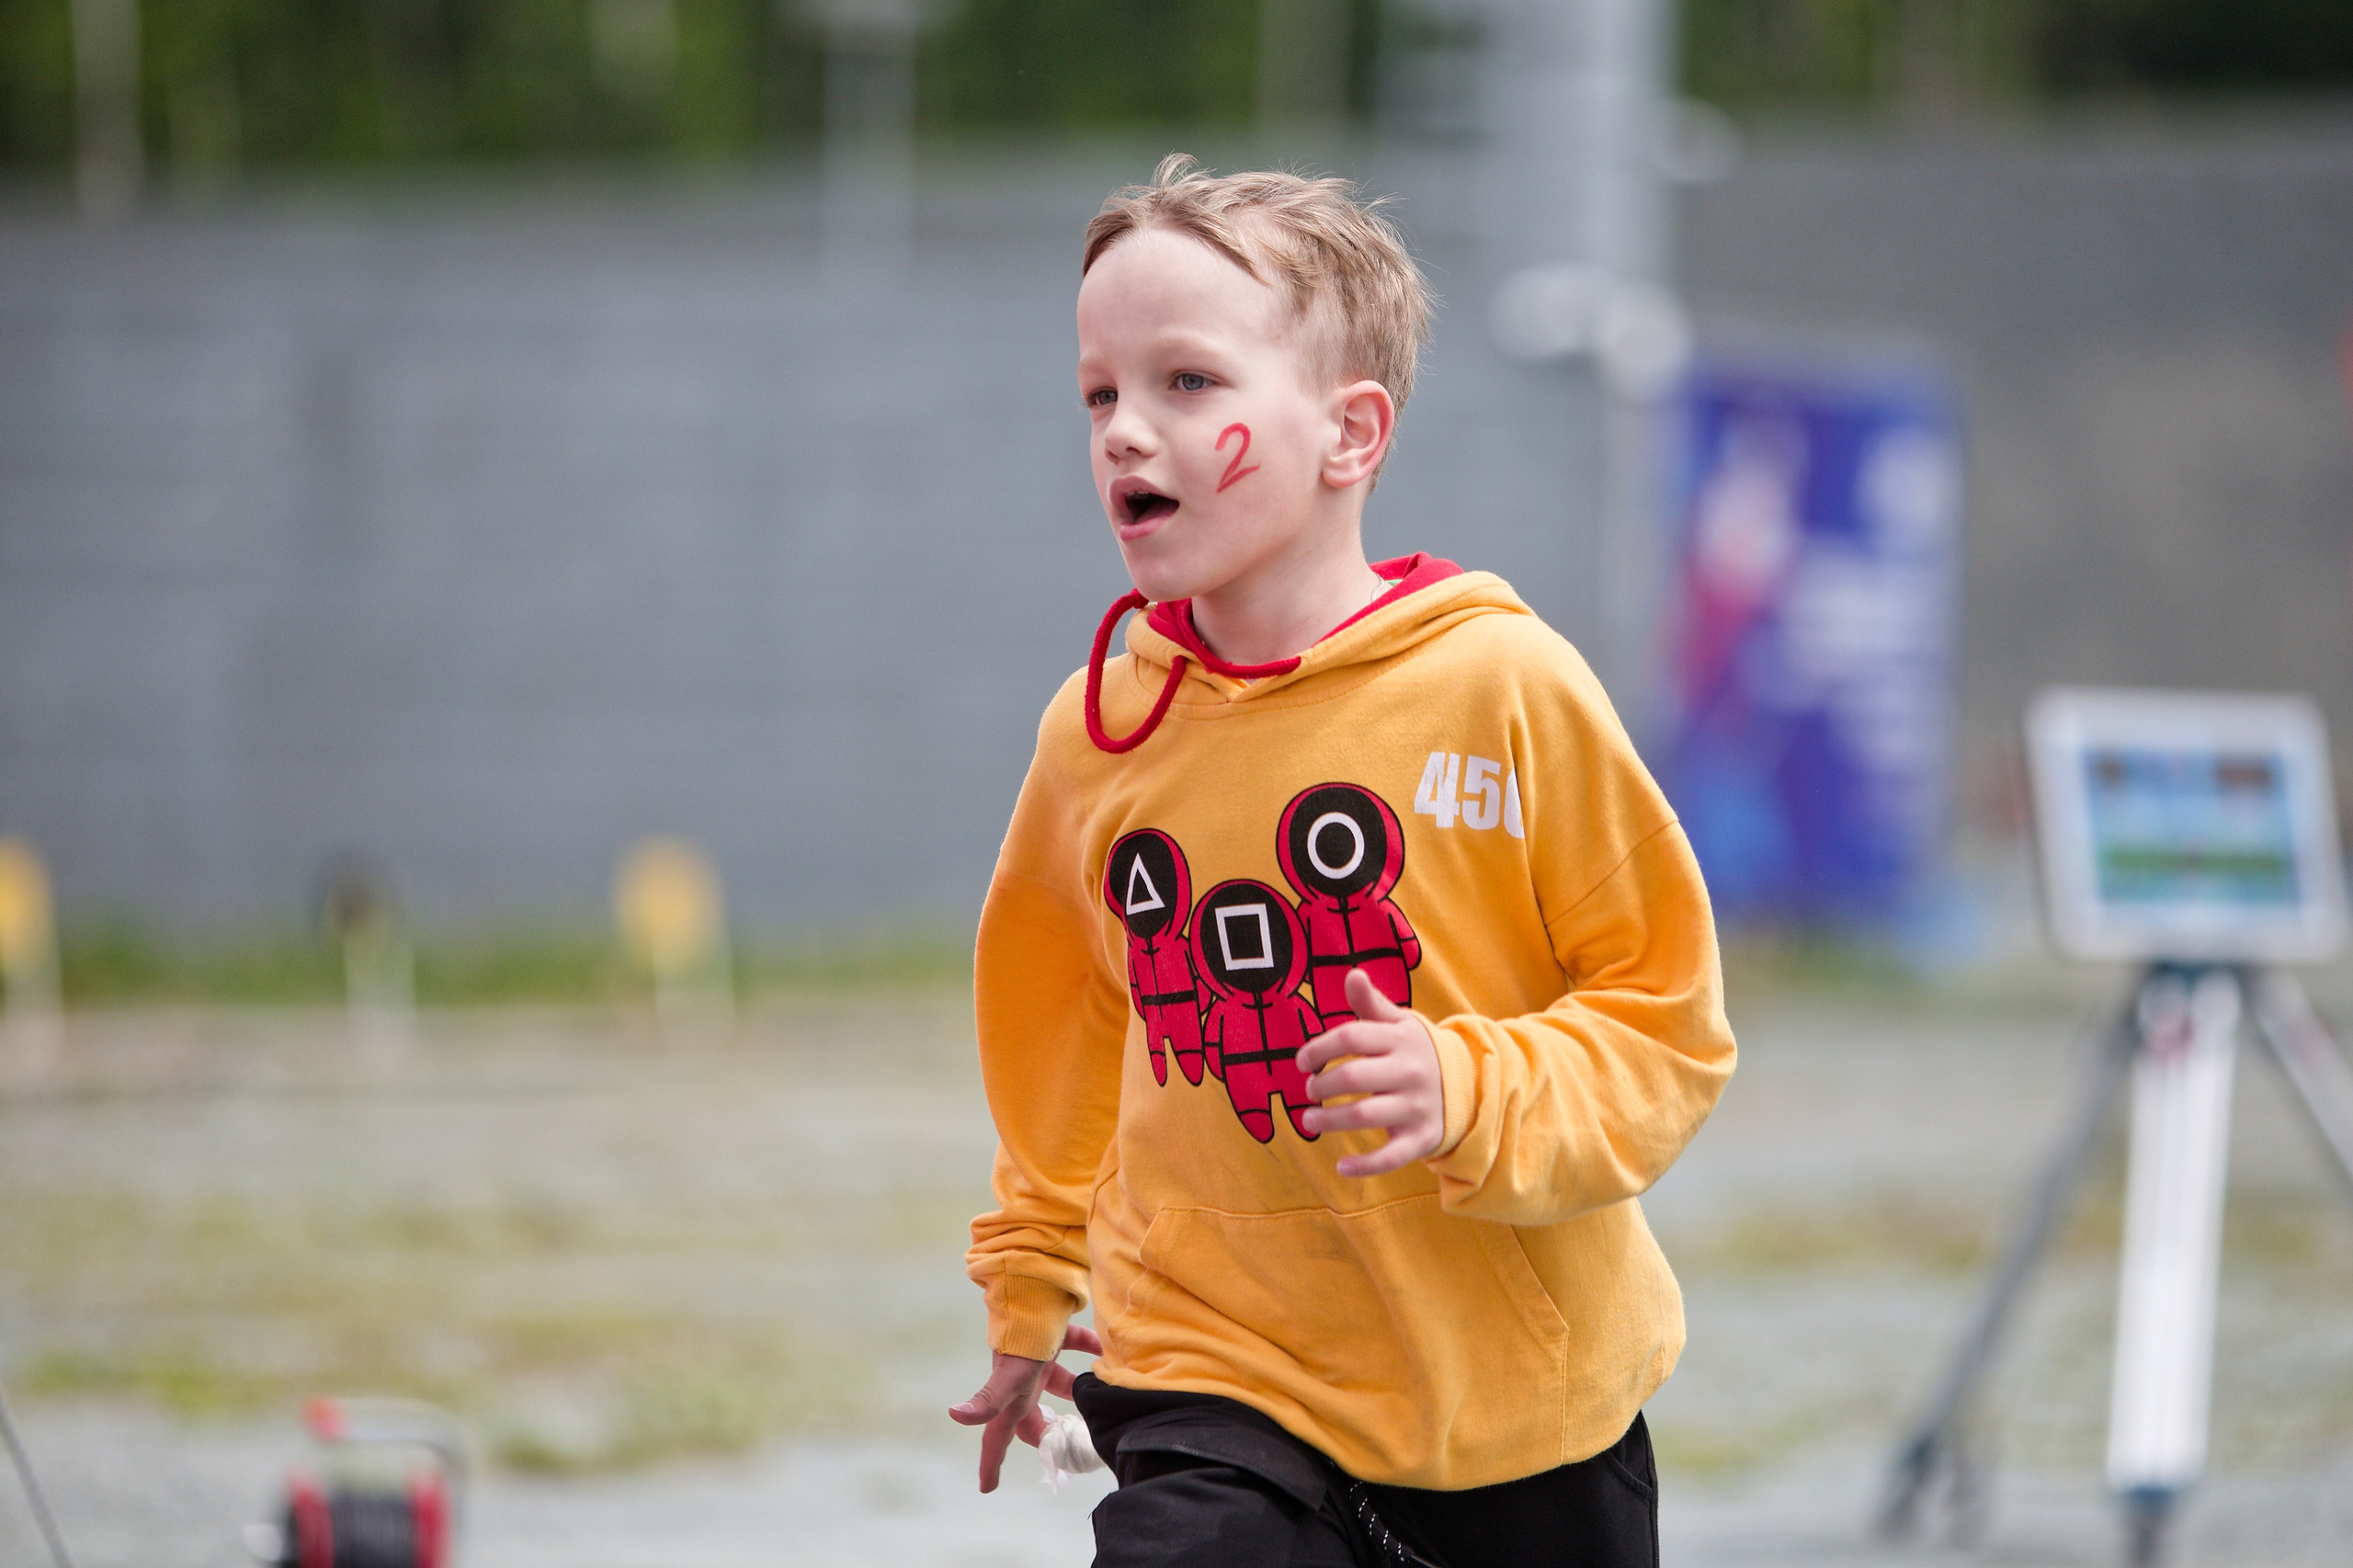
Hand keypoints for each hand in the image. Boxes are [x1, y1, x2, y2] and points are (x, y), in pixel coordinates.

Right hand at [948, 1323, 1101, 1491]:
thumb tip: (955, 1415)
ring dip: (1072, 1393)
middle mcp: (1024, 1378)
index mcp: (1012, 1395)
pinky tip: (1109, 1354)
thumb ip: (988, 1399)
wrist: (1033, 1286)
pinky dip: (1091, 1349)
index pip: (998, 1436)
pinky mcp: (1055, 1333)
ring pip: (1057, 1382)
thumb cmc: (1022, 1337)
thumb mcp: (1008, 1374)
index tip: (987, 1488)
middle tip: (1060, 1446)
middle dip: (1042, 1432)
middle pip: (1030, 1415)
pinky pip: (1076, 1344)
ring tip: (1092, 1404)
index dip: (991, 1462)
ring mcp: (1040, 1356)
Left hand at [1297, 968, 1444, 1177]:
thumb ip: (1371, 1003)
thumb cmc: (1416, 1053)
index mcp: (1401, 1040)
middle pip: (1353, 1077)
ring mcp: (1417, 1107)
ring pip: (1365, 1115)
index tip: (1301, 1062)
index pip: (1351, 1038)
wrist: (1470, 1087)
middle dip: (1322, 1085)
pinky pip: (1391, 1156)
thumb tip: (1352, 974)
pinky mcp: (1422, 1138)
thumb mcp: (1399, 1025)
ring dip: (1330, 1120)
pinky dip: (1365, 1165)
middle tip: (1309, 1090)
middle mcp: (1409, 1072)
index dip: (1319, 1048)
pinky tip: (1341, 1167)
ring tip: (1309, 1120)